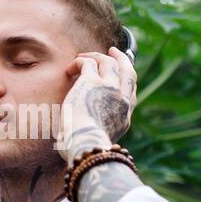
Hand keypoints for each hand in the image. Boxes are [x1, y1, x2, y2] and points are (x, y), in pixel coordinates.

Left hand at [57, 47, 136, 164]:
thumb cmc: (85, 150)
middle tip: (112, 51)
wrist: (85, 145)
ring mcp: (109, 88)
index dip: (125, 80)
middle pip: (127, 71)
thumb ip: (99, 134)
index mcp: (124, 116)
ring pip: (108, 62)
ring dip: (96, 56)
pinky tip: (70, 68)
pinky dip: (79, 62)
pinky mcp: (92, 81)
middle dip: (121, 59)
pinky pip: (88, 62)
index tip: (118, 74)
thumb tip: (86, 134)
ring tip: (83, 57)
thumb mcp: (99, 143)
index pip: (130, 92)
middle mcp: (121, 100)